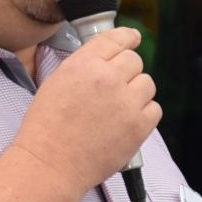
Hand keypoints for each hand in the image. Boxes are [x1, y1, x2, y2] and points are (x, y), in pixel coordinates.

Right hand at [11, 26, 159, 195]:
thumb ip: (84, 65)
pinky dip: (144, 114)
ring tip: (117, 109)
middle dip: (127, 72)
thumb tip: (106, 58)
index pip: (116, 39)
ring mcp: (126, 102)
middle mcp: (107, 78)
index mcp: (84, 64)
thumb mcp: (56, 82)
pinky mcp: (138, 126)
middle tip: (114, 89)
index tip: (133, 38)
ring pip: (147, 83)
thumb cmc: (47, 129)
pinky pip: (154, 109)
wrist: (50, 164)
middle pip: (135, 61)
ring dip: (137, 93)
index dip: (128, 37)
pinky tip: (126, 122)